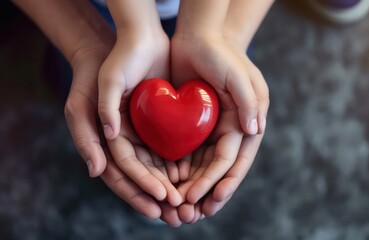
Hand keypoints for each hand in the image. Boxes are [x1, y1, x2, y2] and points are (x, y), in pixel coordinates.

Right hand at [64, 31, 181, 225]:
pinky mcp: (162, 125)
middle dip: (159, 198)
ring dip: (173, 188)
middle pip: (143, 178)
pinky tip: (196, 177)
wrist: (134, 42)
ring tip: (189, 205)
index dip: (139, 190)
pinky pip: (172, 150)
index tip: (160, 203)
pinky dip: (182, 166)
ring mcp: (145, 135)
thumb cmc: (107, 67)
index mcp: (107, 141)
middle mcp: (127, 142)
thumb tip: (96, 169)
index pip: (123, 174)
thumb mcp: (95, 92)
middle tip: (179, 216)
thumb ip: (93, 126)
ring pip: (159, 169)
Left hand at [170, 32, 268, 221]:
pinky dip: (182, 170)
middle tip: (193, 215)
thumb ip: (250, 101)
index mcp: (247, 122)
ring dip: (194, 187)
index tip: (209, 200)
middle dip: (208, 192)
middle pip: (219, 169)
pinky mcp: (194, 125)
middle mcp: (231, 130)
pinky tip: (172, 185)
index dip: (223, 181)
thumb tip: (256, 130)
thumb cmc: (221, 53)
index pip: (234, 159)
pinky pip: (189, 152)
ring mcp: (212, 129)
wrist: (198, 38)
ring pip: (203, 166)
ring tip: (181, 208)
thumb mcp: (239, 74)